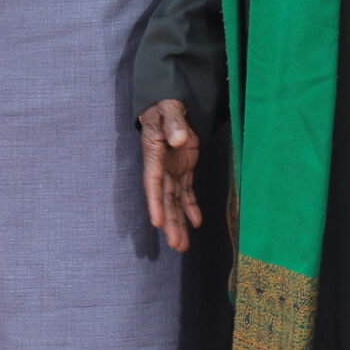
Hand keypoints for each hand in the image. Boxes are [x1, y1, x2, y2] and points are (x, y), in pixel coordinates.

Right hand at [138, 99, 203, 252]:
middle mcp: (161, 167)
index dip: (154, 203)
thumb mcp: (169, 109)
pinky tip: (196, 223)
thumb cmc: (165, 105)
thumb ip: (174, 123)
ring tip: (182, 245)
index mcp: (154, 154)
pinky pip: (187, 192)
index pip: (153, 182)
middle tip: (176, 245)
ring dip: (179, 222)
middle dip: (170, 223)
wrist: (168, 103)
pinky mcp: (183, 169)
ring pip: (175, 201)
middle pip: (164, 199)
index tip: (157, 223)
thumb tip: (179, 140)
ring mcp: (172, 170)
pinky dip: (191, 208)